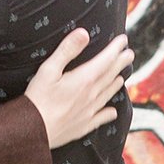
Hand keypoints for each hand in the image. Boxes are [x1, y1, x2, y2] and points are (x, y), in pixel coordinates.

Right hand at [24, 29, 132, 149]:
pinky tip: (112, 111)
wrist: (34, 130)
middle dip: (120, 63)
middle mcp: (91, 95)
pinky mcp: (84, 125)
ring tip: (121, 76)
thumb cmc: (38, 98)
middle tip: (129, 54)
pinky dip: (109, 112)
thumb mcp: (49, 69)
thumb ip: (67, 50)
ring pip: (108, 94)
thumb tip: (84, 33)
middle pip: (110, 76)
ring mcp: (89, 111)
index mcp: (84, 79)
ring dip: (116, 83)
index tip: (123, 40)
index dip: (115, 49)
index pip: (105, 60)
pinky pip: (102, 117)